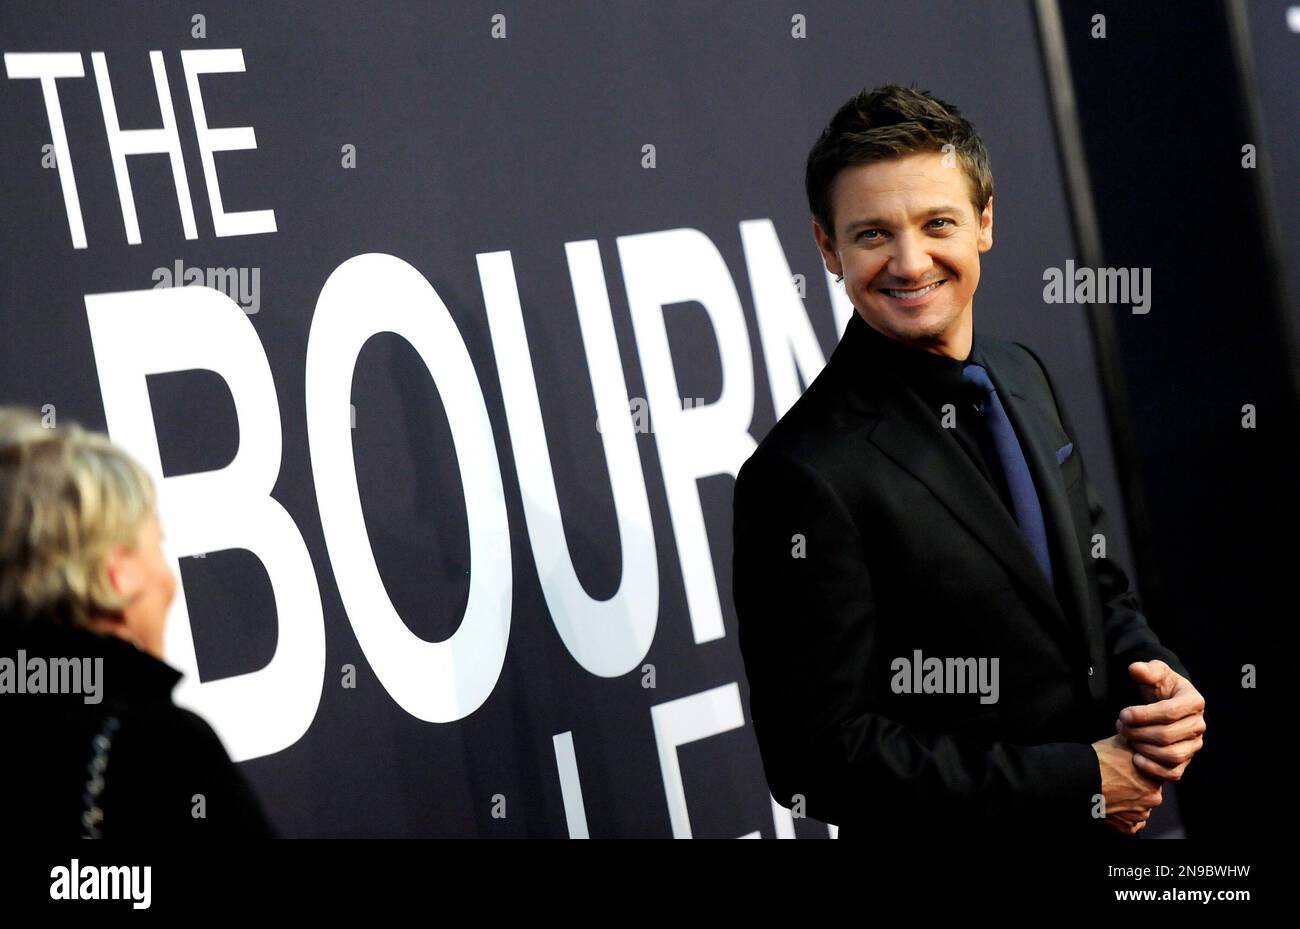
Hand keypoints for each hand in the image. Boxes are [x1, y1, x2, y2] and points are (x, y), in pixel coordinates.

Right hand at [1092, 734, 1162, 834]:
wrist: (1081, 779)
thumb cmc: (1099, 761)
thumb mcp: (1122, 742)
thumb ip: (1138, 743)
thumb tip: (1141, 738)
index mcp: (1155, 778)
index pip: (1155, 777)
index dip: (1141, 772)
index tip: (1130, 769)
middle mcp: (1153, 798)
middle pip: (1148, 793)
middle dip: (1136, 788)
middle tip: (1119, 780)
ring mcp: (1140, 814)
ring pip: (1139, 809)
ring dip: (1130, 803)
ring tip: (1113, 792)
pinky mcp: (1127, 826)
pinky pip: (1130, 824)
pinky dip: (1123, 817)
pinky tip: (1112, 805)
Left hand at [1117, 660, 1205, 782]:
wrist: (1167, 702)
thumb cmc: (1160, 686)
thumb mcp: (1155, 672)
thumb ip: (1146, 670)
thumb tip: (1135, 669)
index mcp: (1194, 701)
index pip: (1169, 712)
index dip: (1143, 715)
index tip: (1122, 714)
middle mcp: (1198, 725)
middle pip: (1168, 735)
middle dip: (1139, 732)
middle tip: (1120, 726)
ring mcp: (1194, 745)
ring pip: (1172, 755)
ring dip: (1144, 749)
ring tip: (1127, 739)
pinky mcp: (1187, 761)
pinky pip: (1174, 773)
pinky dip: (1154, 769)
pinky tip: (1136, 759)